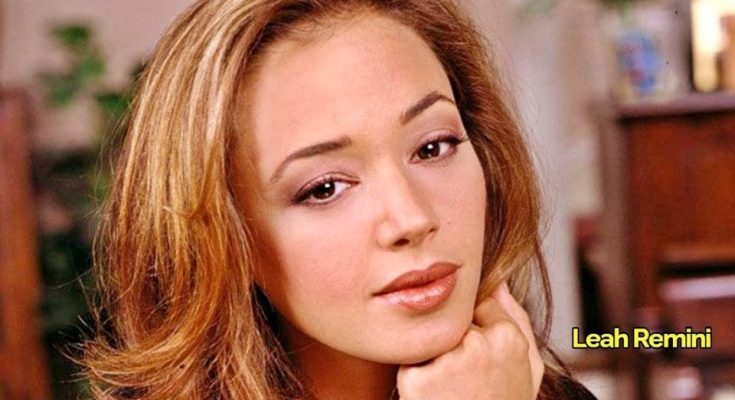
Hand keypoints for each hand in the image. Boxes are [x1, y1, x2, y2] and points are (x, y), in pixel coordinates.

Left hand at [396, 282, 543, 398]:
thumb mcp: (528, 366)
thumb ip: (516, 318)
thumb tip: (498, 280)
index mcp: (508, 338)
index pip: (480, 304)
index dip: (478, 328)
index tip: (480, 354)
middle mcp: (477, 345)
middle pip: (453, 320)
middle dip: (455, 339)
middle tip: (465, 377)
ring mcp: (446, 362)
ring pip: (431, 338)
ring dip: (436, 356)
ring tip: (453, 388)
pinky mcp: (418, 379)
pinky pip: (412, 360)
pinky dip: (418, 375)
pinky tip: (437, 396)